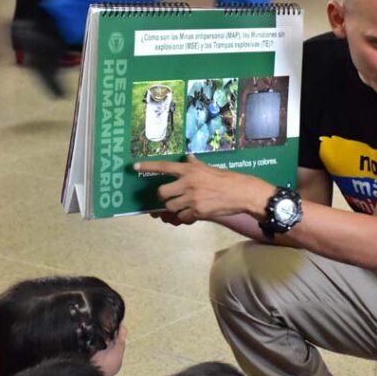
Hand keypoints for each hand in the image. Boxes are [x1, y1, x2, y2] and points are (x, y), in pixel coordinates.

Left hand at [135, 155, 273, 222]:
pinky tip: (192, 213)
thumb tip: (188, 157)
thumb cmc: (227, 179)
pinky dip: (184, 217)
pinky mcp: (198, 212)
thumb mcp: (209, 168)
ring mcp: (192, 198)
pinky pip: (182, 217)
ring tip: (183, 205)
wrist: (242, 192)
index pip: (164, 166)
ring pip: (170, 207)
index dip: (148, 166)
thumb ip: (195, 164)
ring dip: (174, 208)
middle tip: (169, 196)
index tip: (134, 166)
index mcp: (190, 170)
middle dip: (163, 196)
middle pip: (162, 192)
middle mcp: (188, 183)